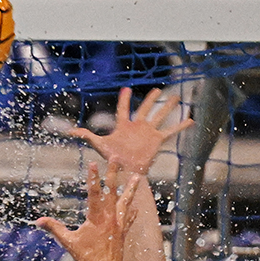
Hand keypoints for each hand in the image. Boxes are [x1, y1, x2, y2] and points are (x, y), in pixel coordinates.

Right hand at [36, 161, 139, 260]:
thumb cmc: (87, 257)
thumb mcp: (68, 242)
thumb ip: (54, 229)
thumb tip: (38, 221)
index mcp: (96, 218)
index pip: (94, 193)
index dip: (93, 177)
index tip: (93, 163)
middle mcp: (110, 217)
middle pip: (112, 190)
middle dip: (113, 173)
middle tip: (116, 158)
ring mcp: (119, 224)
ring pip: (126, 201)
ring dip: (131, 189)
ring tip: (137, 177)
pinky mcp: (123, 231)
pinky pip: (129, 218)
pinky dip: (132, 211)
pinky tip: (135, 207)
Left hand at [69, 87, 192, 176]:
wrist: (125, 171)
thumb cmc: (111, 158)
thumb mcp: (99, 144)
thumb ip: (85, 136)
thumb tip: (68, 131)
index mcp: (124, 126)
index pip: (124, 109)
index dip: (125, 100)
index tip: (126, 89)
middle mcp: (137, 127)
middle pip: (146, 109)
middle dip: (151, 99)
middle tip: (157, 89)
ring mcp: (148, 133)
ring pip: (160, 116)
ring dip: (168, 107)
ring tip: (177, 98)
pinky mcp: (157, 141)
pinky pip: (171, 131)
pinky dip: (181, 126)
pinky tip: (191, 120)